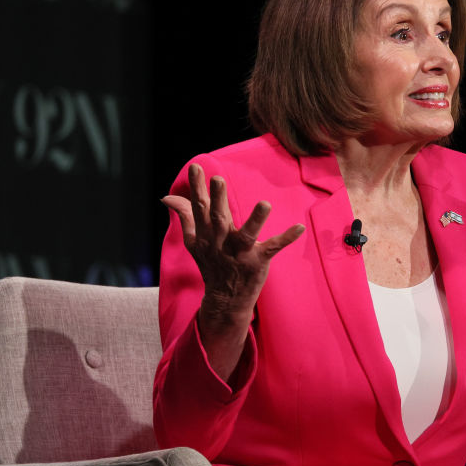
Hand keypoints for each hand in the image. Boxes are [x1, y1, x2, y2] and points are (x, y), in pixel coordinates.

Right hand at [162, 163, 303, 379]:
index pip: (199, 207)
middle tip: (218, 178)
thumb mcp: (194, 241)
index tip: (196, 166)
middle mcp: (221, 242)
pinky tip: (299, 227)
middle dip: (217, 199)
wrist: (224, 299)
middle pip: (218, 218)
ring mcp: (240, 253)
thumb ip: (185, 216)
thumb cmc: (212, 263)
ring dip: (255, 220)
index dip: (197, 187)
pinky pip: (273, 248)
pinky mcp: (258, 262)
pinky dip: (286, 238)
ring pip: (246, 235)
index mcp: (205, 234)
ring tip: (265, 204)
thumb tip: (166, 197)